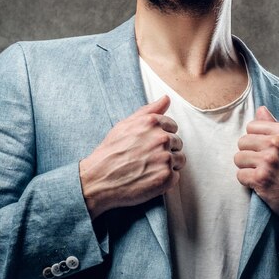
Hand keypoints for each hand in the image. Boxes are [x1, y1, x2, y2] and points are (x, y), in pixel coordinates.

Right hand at [79, 95, 184, 218]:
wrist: (99, 179)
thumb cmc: (110, 152)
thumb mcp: (125, 124)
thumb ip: (148, 110)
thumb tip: (166, 98)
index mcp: (152, 123)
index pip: (172, 126)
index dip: (161, 136)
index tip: (149, 144)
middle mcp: (161, 138)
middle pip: (177, 143)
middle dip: (165, 150)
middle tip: (147, 158)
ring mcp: (165, 158)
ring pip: (179, 160)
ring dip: (168, 164)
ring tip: (149, 168)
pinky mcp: (166, 177)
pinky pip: (176, 177)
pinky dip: (165, 180)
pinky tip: (149, 178)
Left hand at [234, 106, 278, 242]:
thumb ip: (275, 125)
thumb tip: (260, 109)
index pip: (251, 126)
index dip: (255, 140)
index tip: (266, 151)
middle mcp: (276, 143)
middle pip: (242, 142)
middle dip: (249, 155)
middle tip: (265, 166)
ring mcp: (268, 161)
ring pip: (238, 158)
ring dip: (247, 169)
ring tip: (263, 174)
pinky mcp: (261, 178)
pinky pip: (240, 175)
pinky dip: (248, 182)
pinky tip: (262, 185)